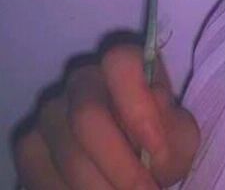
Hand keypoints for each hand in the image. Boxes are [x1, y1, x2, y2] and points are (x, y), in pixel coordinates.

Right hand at [12, 41, 199, 188]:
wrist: (132, 168)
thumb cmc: (161, 143)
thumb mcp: (179, 133)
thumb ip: (171, 123)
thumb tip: (154, 118)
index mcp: (124, 65)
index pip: (121, 62)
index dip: (138, 107)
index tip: (158, 150)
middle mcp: (83, 80)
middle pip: (87, 116)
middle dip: (120, 165)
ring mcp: (51, 110)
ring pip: (68, 154)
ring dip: (101, 188)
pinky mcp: (30, 145)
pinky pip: (42, 175)